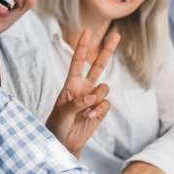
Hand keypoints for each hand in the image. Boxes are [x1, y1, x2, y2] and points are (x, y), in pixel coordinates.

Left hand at [45, 29, 119, 156]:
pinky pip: (106, 104)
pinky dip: (99, 111)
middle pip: (98, 65)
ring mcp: (94, 98)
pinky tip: (89, 118)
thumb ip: (77, 102)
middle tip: (116, 34)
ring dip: (97, 98)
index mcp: (71, 84)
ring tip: (86, 110)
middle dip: (107, 50)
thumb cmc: (58, 125)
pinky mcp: (101, 109)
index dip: (83, 46)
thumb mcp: (63, 112)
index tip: (88, 31)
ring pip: (104, 88)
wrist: (64, 142)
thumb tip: (93, 95)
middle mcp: (84, 87)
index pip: (78, 61)